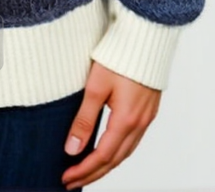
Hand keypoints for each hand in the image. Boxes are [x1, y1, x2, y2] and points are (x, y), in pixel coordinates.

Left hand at [60, 61, 160, 188]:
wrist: (146, 36)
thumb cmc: (120, 56)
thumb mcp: (96, 87)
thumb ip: (84, 120)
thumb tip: (72, 149)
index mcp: (126, 120)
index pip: (102, 156)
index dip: (83, 170)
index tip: (66, 178)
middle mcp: (140, 123)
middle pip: (115, 160)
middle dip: (93, 173)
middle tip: (72, 181)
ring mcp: (147, 117)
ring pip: (126, 152)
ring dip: (106, 165)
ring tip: (87, 171)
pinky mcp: (148, 109)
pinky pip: (133, 140)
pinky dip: (118, 151)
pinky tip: (109, 150)